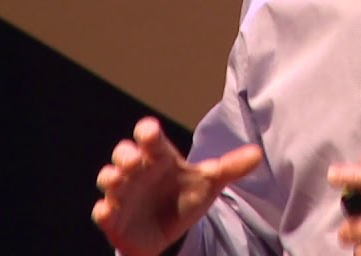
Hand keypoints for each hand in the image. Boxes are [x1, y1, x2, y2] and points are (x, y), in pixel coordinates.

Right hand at [92, 117, 262, 255]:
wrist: (170, 230)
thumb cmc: (185, 196)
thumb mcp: (208, 182)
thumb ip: (230, 167)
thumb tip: (258, 154)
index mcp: (159, 158)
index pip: (151, 139)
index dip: (148, 133)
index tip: (149, 131)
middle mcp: (137, 171)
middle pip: (124, 154)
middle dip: (126, 155)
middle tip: (134, 159)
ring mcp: (123, 193)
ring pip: (108, 178)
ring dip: (110, 177)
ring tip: (116, 179)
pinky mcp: (114, 218)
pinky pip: (102, 212)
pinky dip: (103, 211)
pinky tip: (107, 212)